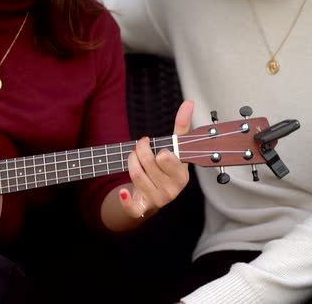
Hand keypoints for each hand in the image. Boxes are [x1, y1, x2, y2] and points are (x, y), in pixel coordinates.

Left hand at [120, 100, 193, 216]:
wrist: (154, 194)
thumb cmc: (165, 169)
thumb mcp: (174, 149)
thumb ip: (181, 127)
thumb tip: (188, 103)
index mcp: (182, 175)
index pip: (165, 157)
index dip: (155, 148)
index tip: (153, 145)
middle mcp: (173, 190)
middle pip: (149, 163)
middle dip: (140, 151)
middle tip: (139, 147)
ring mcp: (158, 200)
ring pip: (137, 175)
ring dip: (130, 161)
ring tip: (132, 156)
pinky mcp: (143, 208)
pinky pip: (133, 207)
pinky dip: (126, 200)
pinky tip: (123, 191)